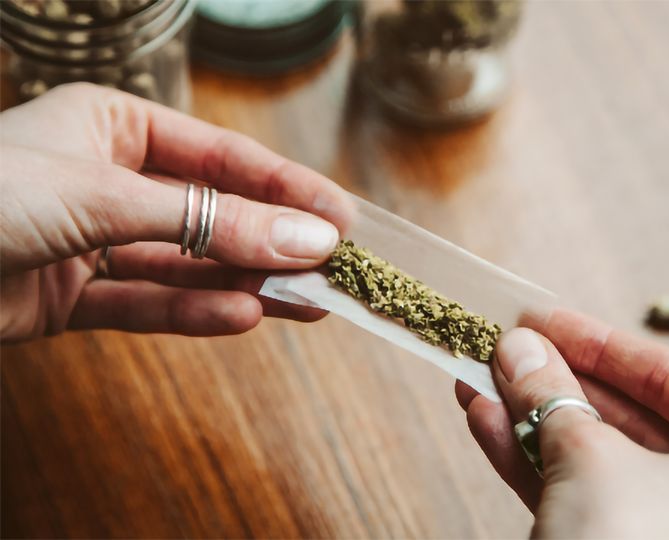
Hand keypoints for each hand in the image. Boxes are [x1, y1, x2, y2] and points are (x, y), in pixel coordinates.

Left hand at [1, 83, 353, 340]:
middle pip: (212, 214)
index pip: (223, 158)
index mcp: (112, 125)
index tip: (343, 220)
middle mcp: (107, 179)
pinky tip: (244, 318)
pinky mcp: (68, 298)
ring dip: (244, 284)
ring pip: (186, 265)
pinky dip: (194, 314)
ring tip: (307, 302)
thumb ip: (210, 223)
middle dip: (272, 243)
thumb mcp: (106, 196)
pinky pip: (146, 304)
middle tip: (335, 271)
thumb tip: (309, 239)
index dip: (287, 188)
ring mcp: (90, 241)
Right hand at [457, 309, 668, 538]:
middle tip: (505, 348)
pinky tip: (485, 422)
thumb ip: (554, 395)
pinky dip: (535, 462)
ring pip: (598, 458)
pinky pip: (586, 497)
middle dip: (556, 382)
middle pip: (627, 416)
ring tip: (479, 378)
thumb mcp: (588, 460)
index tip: (541, 318)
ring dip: (533, 419)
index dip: (596, 341)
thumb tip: (520, 347)